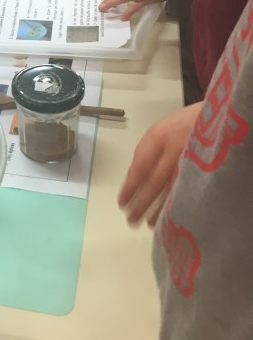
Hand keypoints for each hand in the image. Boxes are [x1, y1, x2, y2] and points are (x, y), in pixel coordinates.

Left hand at [118, 102, 202, 225]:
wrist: (217, 116)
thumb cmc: (182, 125)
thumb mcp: (160, 131)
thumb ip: (146, 154)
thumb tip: (133, 181)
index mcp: (160, 136)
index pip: (141, 166)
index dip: (130, 187)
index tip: (122, 203)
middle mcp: (176, 148)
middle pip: (155, 181)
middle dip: (142, 203)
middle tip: (131, 219)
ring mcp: (193, 160)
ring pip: (174, 190)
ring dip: (160, 210)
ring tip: (150, 223)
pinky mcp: (206, 169)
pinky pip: (190, 190)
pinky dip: (180, 204)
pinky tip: (173, 215)